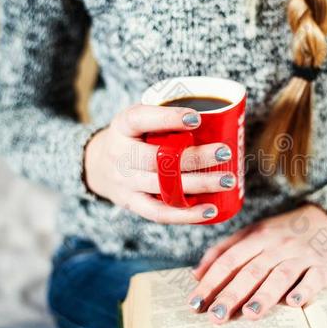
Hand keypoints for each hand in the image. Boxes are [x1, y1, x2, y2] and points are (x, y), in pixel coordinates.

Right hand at [84, 104, 233, 223]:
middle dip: (195, 157)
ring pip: (164, 187)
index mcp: (122, 126)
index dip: (168, 118)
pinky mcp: (133, 204)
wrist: (98, 166)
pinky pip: (159, 213)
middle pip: (158, 159)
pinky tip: (211, 210)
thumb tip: (218, 113)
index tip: (197, 118)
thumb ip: (166, 114)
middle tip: (225, 152)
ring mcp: (125, 183)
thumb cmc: (133, 137)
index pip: (141, 119)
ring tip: (228, 180)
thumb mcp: (139, 118)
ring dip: (200, 185)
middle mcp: (120, 155)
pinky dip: (186, 214)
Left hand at [187, 204, 326, 323]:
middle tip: (216, 315)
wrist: (324, 221)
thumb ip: (223, 251)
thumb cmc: (279, 234)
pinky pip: (313, 279)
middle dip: (232, 294)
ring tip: (249, 313)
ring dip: (264, 295)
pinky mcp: (323, 268)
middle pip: (252, 270)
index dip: (211, 281)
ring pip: (280, 275)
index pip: (229, 259)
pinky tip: (293, 303)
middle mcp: (278, 245)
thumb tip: (196, 274)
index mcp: (257, 236)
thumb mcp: (251, 234)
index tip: (195, 302)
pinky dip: (304, 290)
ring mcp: (301, 255)